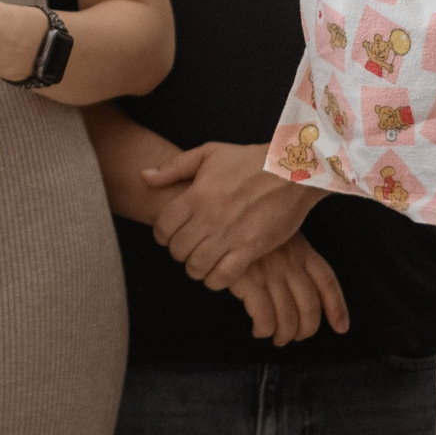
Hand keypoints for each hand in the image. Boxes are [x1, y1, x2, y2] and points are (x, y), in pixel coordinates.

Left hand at [144, 141, 324, 288]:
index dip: (161, 235)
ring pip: (196, 266)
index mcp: (196, 195)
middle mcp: (209, 217)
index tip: (169, 236)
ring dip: (194, 268)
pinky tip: (217, 273)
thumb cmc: (249, 160)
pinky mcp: (251, 249)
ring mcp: (230, 235)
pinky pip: (223, 276)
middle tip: (186, 249)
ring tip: (200, 262)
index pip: (163, 227)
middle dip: (177, 252)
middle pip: (177, 249)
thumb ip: (173, 168)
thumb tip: (143, 176)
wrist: (292, 171)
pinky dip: (215, 280)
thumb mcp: (209, 153)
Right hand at [225, 235, 349, 345]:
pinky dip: (264, 329)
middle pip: (309, 307)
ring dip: (284, 334)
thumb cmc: (247, 229)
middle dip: (306, 329)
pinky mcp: (249, 282)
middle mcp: (291, 264)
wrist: (221, 221)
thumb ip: (292, 255)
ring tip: (277, 338)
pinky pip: (264, 317)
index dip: (337, 308)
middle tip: (296, 337)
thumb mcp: (278, 234)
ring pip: (288, 317)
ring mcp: (271, 274)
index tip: (340, 327)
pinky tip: (259, 330)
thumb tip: (301, 290)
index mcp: (302, 250)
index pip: (327, 283)